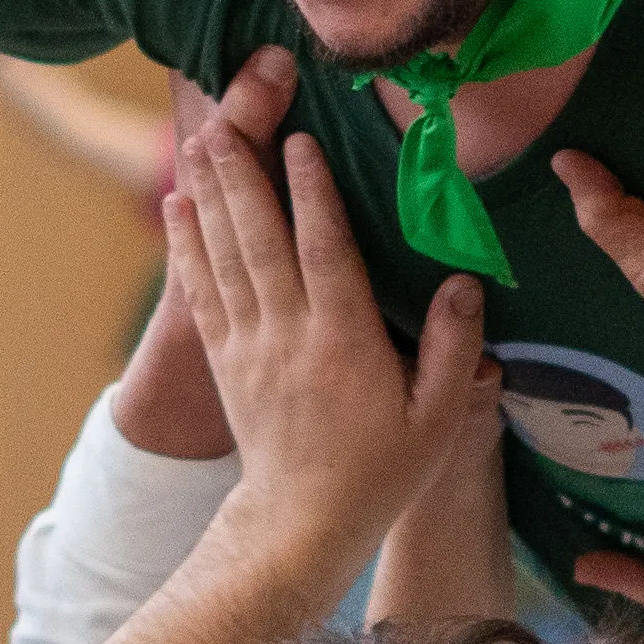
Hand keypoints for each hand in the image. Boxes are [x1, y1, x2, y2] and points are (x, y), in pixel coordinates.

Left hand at [165, 112, 487, 563]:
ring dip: (211, 195)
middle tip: (227, 118)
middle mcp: (290, 336)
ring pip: (226, 257)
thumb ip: (454, 349)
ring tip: (199, 140)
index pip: (326, 254)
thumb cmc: (381, 470)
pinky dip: (186, 245)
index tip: (300, 142)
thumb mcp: (438, 419)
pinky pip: (200, 291)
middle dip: (243, 176)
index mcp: (345, 344)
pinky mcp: (224, 360)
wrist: (301, 525)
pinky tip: (177, 205)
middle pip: (261, 242)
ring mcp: (250, 346)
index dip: (313, 195)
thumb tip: (466, 281)